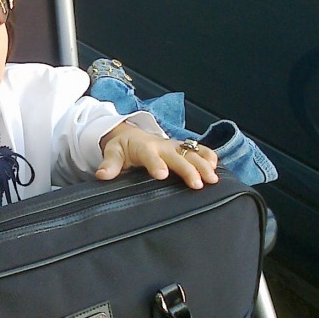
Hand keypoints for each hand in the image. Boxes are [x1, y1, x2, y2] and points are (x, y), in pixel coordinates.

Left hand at [96, 122, 218, 188]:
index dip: (156, 164)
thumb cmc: (124, 147)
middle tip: (197, 184)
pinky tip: (217, 168)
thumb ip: (109, 164)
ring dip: (204, 165)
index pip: (150, 156)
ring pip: (193, 153)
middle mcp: (163, 146)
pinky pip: (200, 150)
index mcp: (144, 148)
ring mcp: (176, 147)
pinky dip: (209, 157)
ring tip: (213, 179)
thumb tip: (102, 175)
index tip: (161, 175)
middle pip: (178, 157)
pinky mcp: (184, 149)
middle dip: (188, 169)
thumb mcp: (113, 153)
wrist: (133, 135)